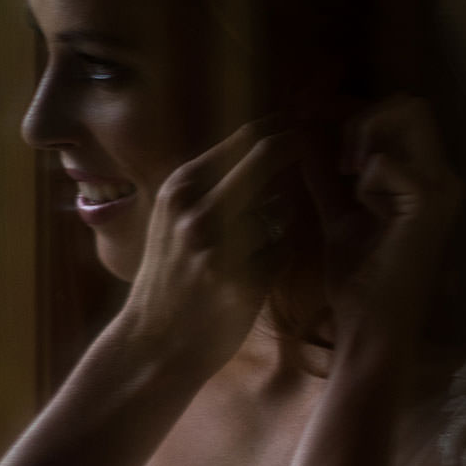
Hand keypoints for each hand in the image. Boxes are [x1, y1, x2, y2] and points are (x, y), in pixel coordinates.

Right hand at [114, 121, 297, 377]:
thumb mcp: (176, 218)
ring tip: (251, 247)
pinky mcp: (243, 279)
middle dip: (297, 147)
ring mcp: (220, 245)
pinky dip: (277, 257)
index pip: (243, 138)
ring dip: (280, 221)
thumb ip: (213, 184)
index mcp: (180, 188)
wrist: (153, 342)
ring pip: (283, 207)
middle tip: (312, 147)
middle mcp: (197, 209)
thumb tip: (267, 142)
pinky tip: (251, 275)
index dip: (281, 126)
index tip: (303, 123)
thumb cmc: (172, 275)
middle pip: (267, 155)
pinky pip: (284, 249)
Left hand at [311, 96, 464, 347]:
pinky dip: (364, 180)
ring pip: (407, 115)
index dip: (358, 116)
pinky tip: (367, 212)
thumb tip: (303, 129)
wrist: (370, 328)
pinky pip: (385, 162)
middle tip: (340, 159)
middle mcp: (444, 176)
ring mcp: (443, 187)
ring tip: (348, 176)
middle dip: (362, 120)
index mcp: (426, 178)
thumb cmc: (360, 280)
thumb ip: (326, 173)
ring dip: (365, 138)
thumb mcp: (338, 212)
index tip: (329, 143)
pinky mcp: (433, 203)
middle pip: (410, 105)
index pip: (401, 113)